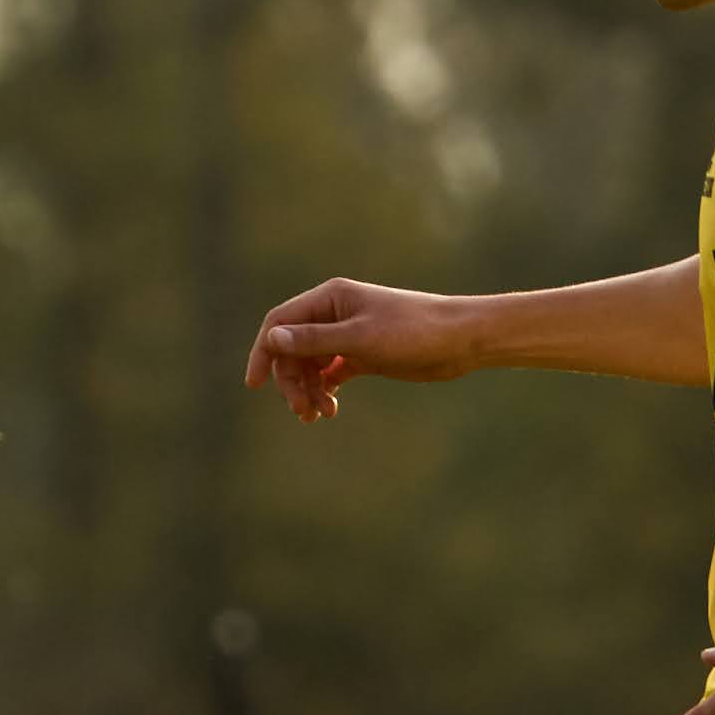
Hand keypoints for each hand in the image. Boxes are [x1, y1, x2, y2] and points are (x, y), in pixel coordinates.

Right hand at [241, 277, 477, 418]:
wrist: (460, 340)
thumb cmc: (413, 332)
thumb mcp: (360, 339)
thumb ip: (315, 340)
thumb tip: (272, 340)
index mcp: (330, 298)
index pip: (280, 324)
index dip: (263, 352)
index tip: (255, 384)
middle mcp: (335, 314)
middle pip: (293, 349)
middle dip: (292, 381)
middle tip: (302, 412)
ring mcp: (349, 335)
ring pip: (312, 364)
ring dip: (308, 390)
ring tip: (318, 415)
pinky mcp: (364, 354)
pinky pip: (331, 373)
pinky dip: (325, 390)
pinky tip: (330, 408)